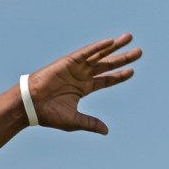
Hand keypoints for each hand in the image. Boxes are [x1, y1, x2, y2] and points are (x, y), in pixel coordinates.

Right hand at [26, 34, 140, 134]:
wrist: (30, 106)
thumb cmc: (48, 114)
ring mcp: (75, 68)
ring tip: (129, 37)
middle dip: (122, 57)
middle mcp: (81, 76)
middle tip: (139, 51)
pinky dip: (98, 46)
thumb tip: (106, 131)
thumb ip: (91, 123)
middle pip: (106, 64)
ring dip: (114, 46)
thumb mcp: (74, 121)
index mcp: (83, 88)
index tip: (132, 71)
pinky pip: (86, 52)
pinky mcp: (68, 62)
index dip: (119, 75)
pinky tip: (110, 41)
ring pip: (99, 54)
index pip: (105, 80)